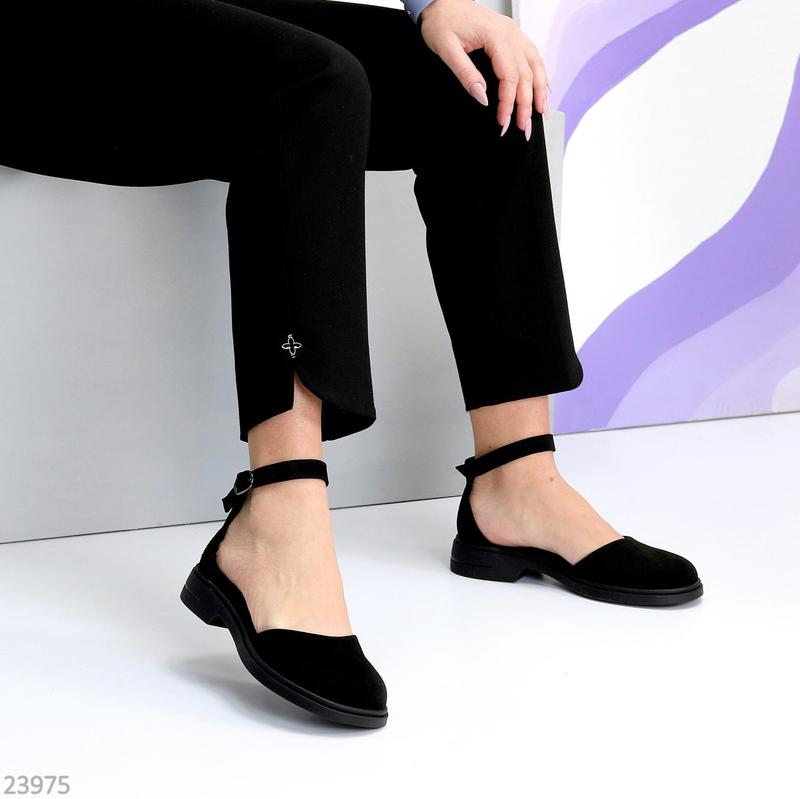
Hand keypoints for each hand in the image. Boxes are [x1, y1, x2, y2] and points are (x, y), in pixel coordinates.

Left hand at [418, 0, 549, 139]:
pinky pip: (533, 57)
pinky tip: (543, 89)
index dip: (508, 103)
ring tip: (541, 113)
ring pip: (535, 66)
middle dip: (527, 105)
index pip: (510, 77)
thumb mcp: (446, 50)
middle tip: (525, 128)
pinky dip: (540, 76)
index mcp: (496, 37)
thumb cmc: (443, 21)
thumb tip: (482, 98)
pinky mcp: (512, 36)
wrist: (443, 1)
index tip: (504, 122)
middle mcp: (511, 34)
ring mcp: (514, 34)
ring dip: (540, 91)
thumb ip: (465, 74)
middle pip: (526, 75)